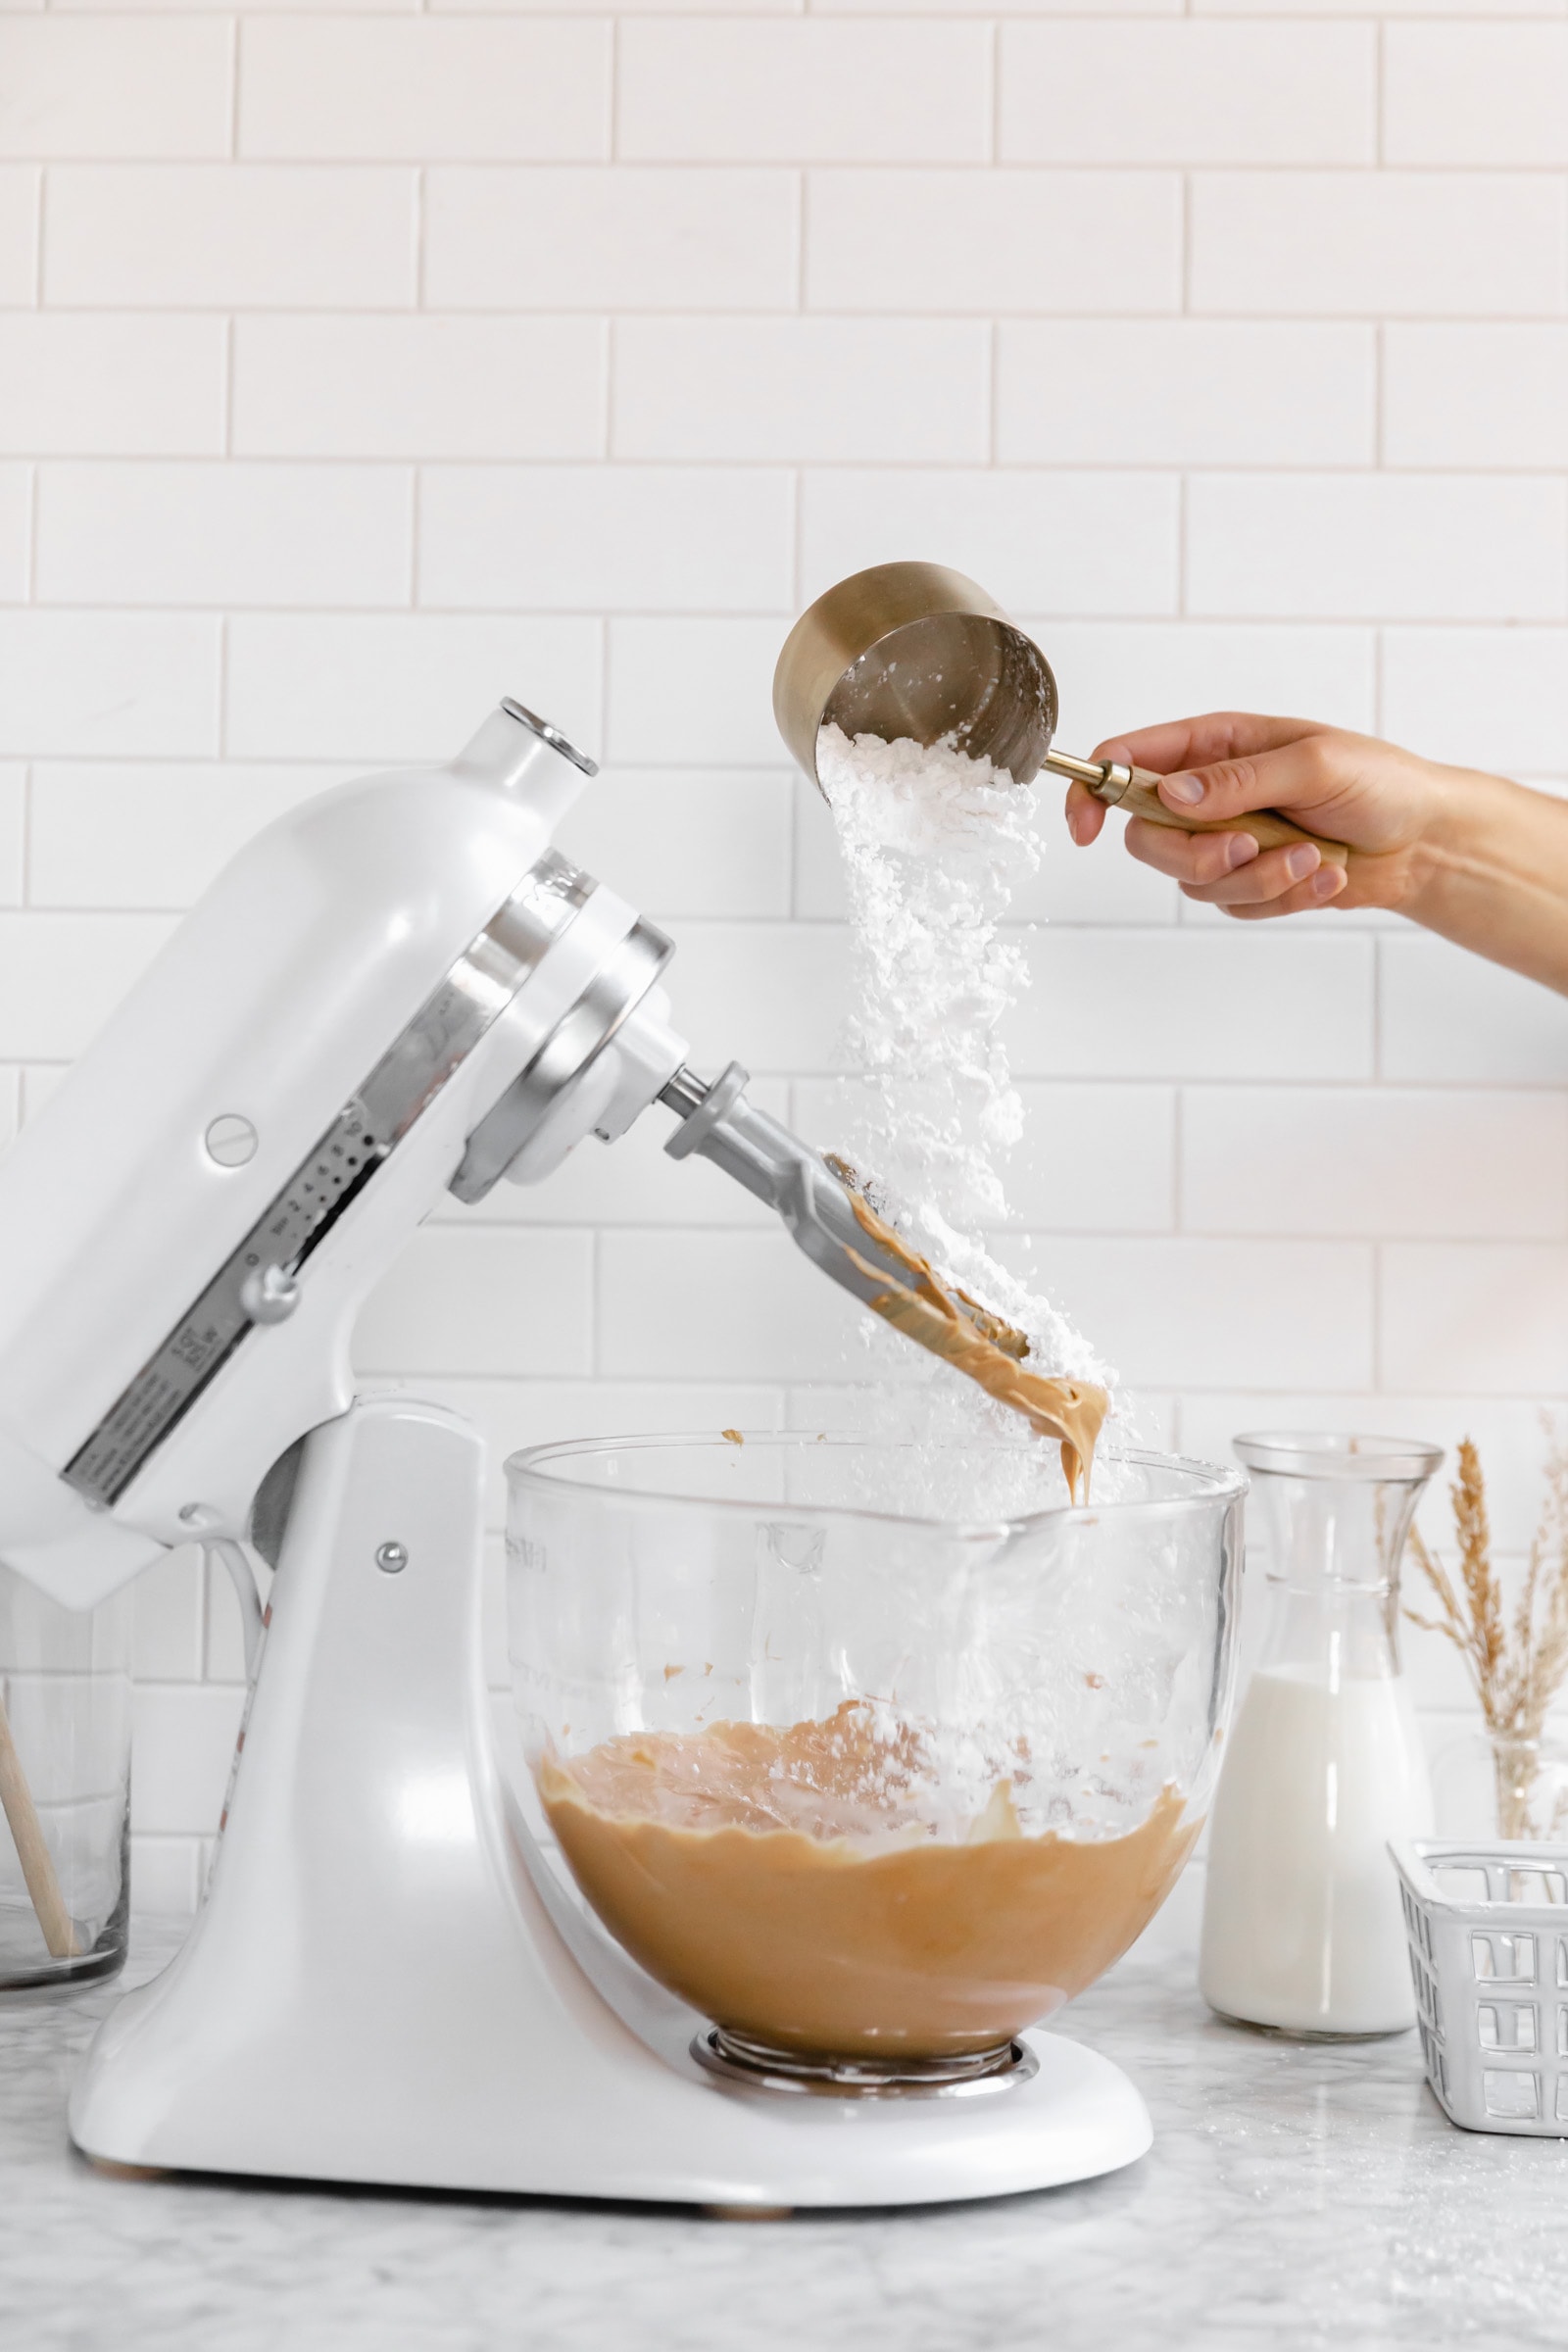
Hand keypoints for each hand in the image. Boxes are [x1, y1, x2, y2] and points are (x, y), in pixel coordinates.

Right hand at [1062, 714, 1455, 920]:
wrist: (1424, 839)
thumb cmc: (1379, 781)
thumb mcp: (1313, 762)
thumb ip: (1237, 779)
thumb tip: (1171, 793)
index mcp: (1216, 746)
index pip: (1129, 761)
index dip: (1095, 790)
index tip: (1085, 827)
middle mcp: (1210, 794)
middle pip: (1149, 838)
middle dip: (1195, 855)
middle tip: (1246, 849)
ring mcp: (1228, 842)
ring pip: (1194, 880)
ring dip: (1257, 879)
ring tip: (1312, 858)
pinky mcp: (1251, 883)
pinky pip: (1236, 906)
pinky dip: (1283, 897)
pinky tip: (1324, 876)